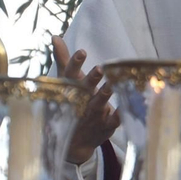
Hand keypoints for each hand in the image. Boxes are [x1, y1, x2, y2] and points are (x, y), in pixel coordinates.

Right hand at [52, 35, 119, 166]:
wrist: (74, 143)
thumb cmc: (71, 103)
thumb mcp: (68, 82)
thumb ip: (64, 60)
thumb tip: (55, 37)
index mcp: (70, 90)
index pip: (70, 75)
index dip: (75, 64)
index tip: (83, 51)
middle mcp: (80, 102)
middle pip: (84, 90)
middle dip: (91, 80)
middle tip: (99, 69)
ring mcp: (92, 115)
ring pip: (98, 105)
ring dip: (103, 96)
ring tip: (110, 86)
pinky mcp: (105, 127)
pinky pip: (113, 121)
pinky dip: (119, 116)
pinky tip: (125, 108)